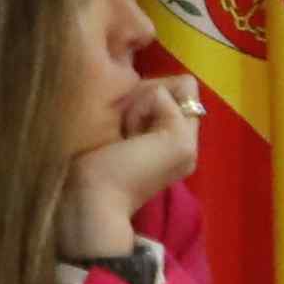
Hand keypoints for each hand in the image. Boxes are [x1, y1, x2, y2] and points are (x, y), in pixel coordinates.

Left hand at [64, 72, 203, 248]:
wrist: (93, 199)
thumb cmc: (96, 167)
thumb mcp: (123, 127)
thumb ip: (144, 104)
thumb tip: (158, 84)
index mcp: (176, 145)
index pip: (177, 94)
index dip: (148, 99)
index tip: (125, 128)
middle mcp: (190, 143)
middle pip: (178, 88)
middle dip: (145, 99)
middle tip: (124, 132)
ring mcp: (190, 143)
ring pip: (170, 88)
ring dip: (140, 104)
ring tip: (125, 136)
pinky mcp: (181, 140)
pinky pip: (161, 94)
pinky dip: (138, 108)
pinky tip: (127, 137)